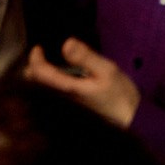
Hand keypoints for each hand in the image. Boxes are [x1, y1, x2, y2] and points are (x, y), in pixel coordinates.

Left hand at [23, 39, 139, 129]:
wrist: (130, 121)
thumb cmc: (119, 95)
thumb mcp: (106, 70)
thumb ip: (85, 57)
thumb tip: (66, 43)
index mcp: (68, 90)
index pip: (40, 75)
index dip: (35, 59)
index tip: (38, 48)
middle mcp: (61, 101)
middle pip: (35, 86)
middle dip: (34, 71)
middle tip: (42, 57)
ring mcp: (65, 108)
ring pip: (43, 93)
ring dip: (42, 79)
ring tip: (51, 66)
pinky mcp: (72, 111)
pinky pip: (53, 97)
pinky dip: (51, 86)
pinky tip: (62, 80)